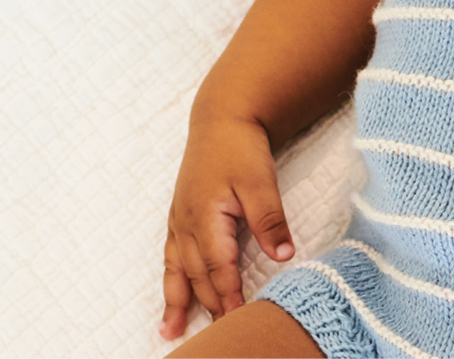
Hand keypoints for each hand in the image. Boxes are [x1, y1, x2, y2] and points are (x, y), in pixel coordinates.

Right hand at [160, 119, 294, 339]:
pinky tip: (170, 295)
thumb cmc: (240, 148)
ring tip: (169, 331)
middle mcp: (187, 223)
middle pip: (198, 275)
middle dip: (208, 306)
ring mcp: (179, 220)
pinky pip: (171, 256)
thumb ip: (270, 220)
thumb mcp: (261, 181)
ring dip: (175, 301)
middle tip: (219, 335)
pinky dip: (170, 280)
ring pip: (178, 269)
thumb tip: (283, 255)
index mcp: (206, 216)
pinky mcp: (179, 217)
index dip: (229, 296)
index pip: (219, 268)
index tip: (238, 320)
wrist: (221, 119)